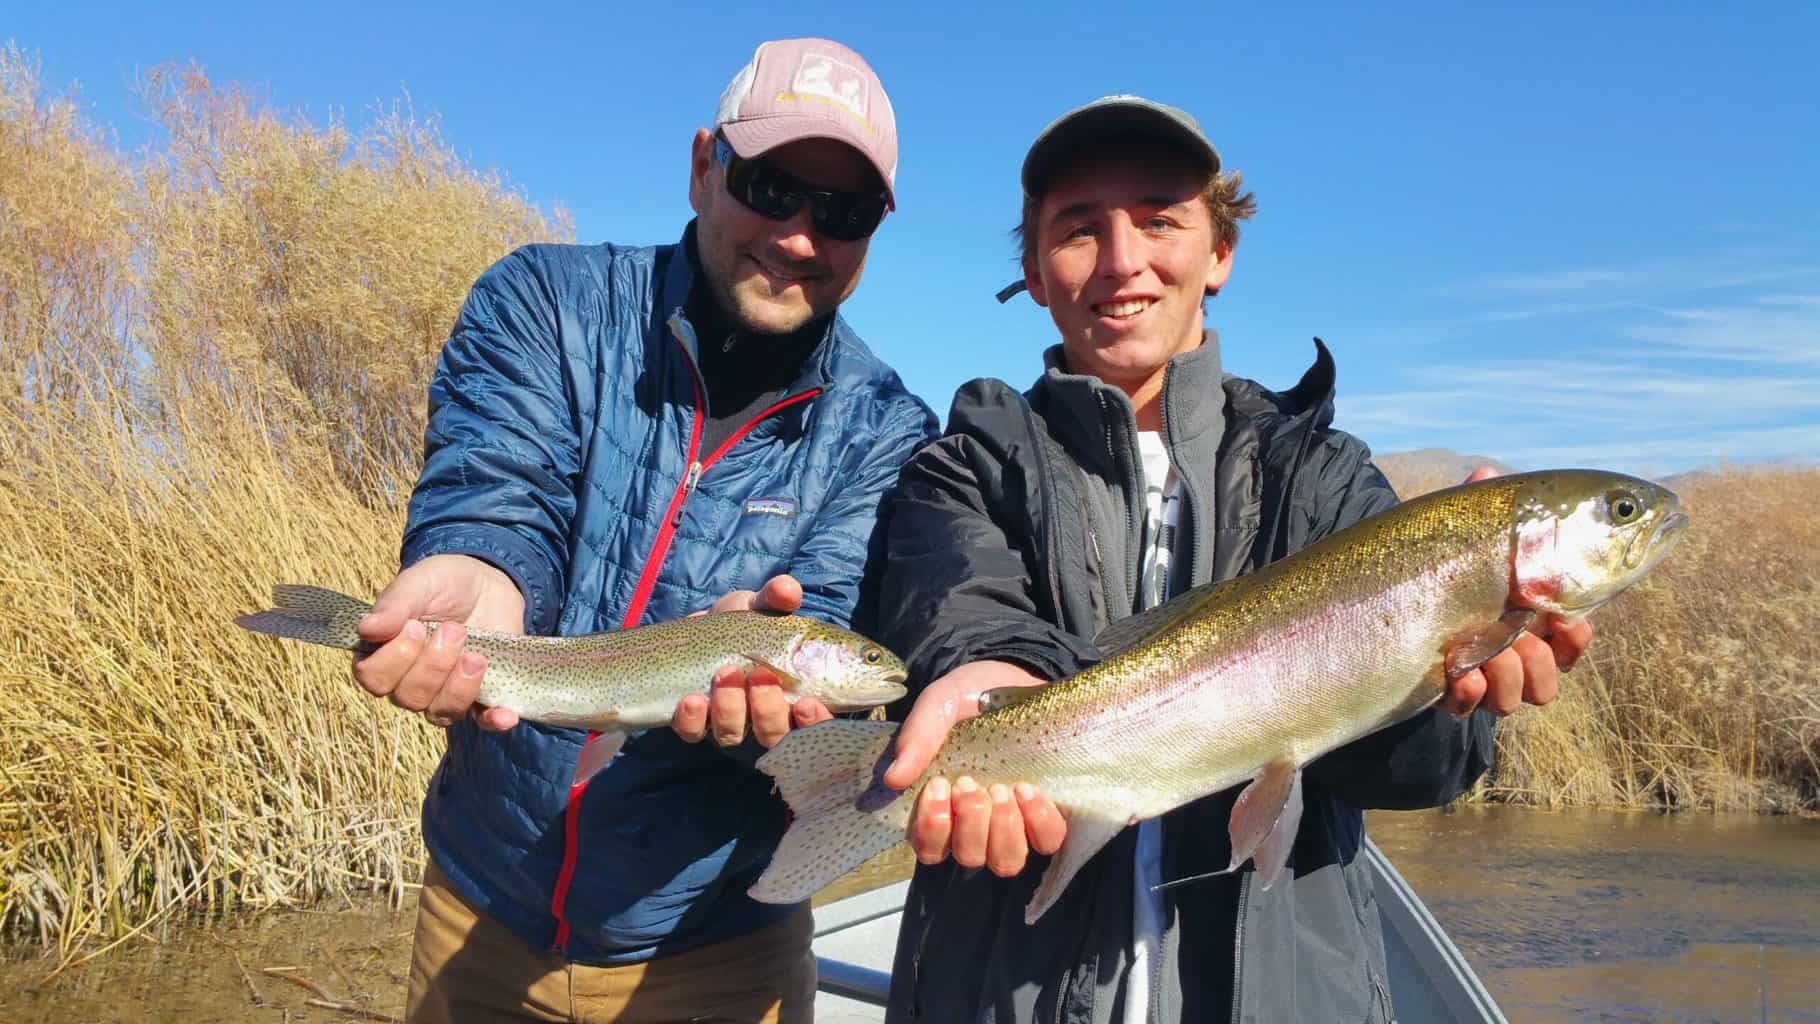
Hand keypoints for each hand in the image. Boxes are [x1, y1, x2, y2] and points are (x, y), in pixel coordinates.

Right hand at [352, 554, 526, 729]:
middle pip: (408, 698)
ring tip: (476, 655)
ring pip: (440, 712)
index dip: (393, 659)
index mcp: (384, 654)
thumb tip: (366, 628)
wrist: (487, 584)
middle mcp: (408, 681)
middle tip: (454, 630)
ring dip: (460, 687)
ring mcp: (444, 692)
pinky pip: (481, 720)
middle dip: (433, 665)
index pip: (372, 677)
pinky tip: (505, 716)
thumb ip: (395, 604)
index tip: (415, 627)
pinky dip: (492, 720)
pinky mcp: (479, 696)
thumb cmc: (444, 583)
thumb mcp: (420, 582)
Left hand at [670, 575, 833, 747]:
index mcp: (796, 697)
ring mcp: (729, 722)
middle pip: (774, 736)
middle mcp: (765, 717)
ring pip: (733, 735)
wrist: (703, 626)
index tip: (807, 702)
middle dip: (768, 711)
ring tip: (725, 673)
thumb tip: (787, 590)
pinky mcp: (695, 723)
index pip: (816, 726)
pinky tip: (692, 699)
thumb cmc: (748, 623)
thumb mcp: (764, 604)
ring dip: (730, 708)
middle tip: (761, 675)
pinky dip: (693, 719)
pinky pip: (695, 733)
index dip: (815, 722)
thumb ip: (779, 596)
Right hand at [884, 661, 1066, 875]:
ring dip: (1003, 829)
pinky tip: (1029, 790)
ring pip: (1006, 861)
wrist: (1017, 677)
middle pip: (969, 857)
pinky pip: (1047, 840)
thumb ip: (918, 736)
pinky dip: (1038, 821)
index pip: (930, 849)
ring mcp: (1012, 823)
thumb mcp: (941, 704)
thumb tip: (893, 779)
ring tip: (1003, 789)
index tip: (938, 785)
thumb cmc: (971, 697)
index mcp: (942, 806)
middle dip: (970, 823)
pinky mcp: (1046, 814)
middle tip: (970, 783)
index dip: (932, 829)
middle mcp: (975, 824)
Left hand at [1442, 466, 1594, 716]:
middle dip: (1542, 658)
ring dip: (1509, 674)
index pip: (1569, 640)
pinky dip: (1471, 692)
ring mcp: (1477, 676)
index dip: (1576, 639)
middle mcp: (1505, 652)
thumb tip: (1487, 470)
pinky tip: (1457, 672)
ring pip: (1520, 699)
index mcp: (1522, 618)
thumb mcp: (1455, 534)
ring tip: (1484, 648)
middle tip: (1522, 633)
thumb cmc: (1428, 563)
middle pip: (1551, 678)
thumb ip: (1478, 507)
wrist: (1374, 598)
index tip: (1567, 621)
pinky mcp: (1446, 694)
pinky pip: (1472, 708)